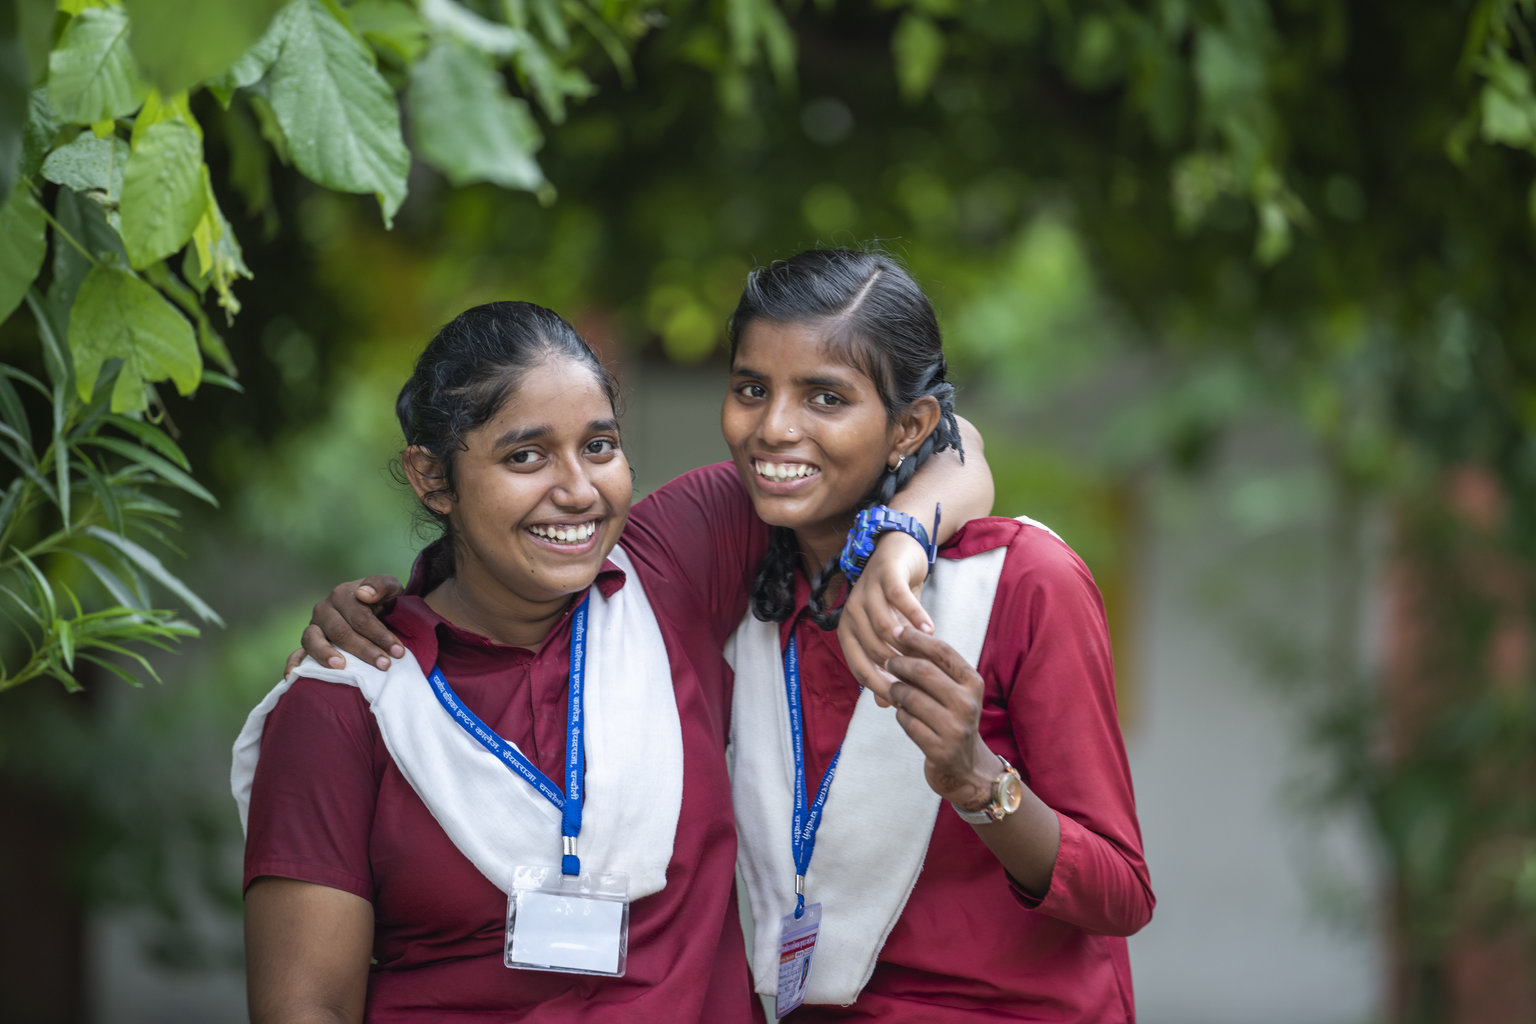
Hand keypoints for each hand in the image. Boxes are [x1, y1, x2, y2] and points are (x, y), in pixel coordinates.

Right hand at [298, 575, 405, 671]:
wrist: (372, 609)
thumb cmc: (382, 601)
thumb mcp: (390, 589)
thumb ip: (381, 585)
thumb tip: (363, 594)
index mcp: (342, 594)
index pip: (360, 617)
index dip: (380, 635)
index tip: (398, 652)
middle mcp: (323, 609)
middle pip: (341, 632)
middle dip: (364, 650)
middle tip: (384, 665)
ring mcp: (313, 626)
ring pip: (313, 640)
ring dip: (326, 655)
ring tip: (341, 667)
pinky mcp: (307, 643)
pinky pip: (296, 653)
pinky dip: (294, 664)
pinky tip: (294, 675)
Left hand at [836, 532, 934, 703]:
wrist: (897, 551)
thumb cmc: (892, 599)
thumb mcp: (890, 634)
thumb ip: (887, 666)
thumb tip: (886, 704)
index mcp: (848, 631)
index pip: (859, 668)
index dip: (880, 687)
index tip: (902, 702)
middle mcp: (851, 612)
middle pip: (873, 650)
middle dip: (897, 669)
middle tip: (922, 684)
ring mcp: (866, 592)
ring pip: (884, 627)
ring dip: (907, 645)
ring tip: (929, 660)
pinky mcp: (885, 575)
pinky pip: (899, 600)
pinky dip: (915, 616)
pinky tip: (931, 630)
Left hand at [884, 625, 994, 809]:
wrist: (966, 767)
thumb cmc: (953, 719)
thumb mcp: (954, 691)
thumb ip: (934, 667)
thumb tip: (901, 635)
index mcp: (973, 683)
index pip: (942, 651)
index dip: (916, 638)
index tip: (896, 631)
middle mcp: (968, 704)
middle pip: (923, 671)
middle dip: (899, 663)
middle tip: (887, 661)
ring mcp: (954, 728)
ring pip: (910, 697)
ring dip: (896, 691)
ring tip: (895, 691)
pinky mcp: (939, 749)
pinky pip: (906, 722)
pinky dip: (901, 715)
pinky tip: (905, 715)